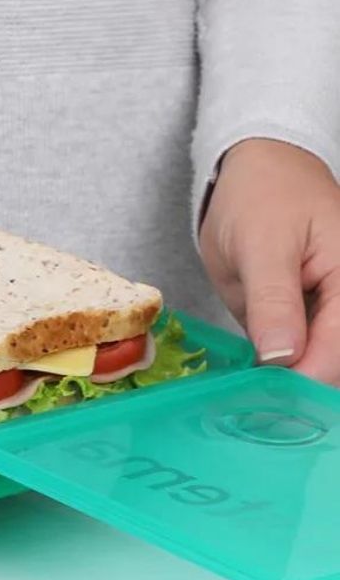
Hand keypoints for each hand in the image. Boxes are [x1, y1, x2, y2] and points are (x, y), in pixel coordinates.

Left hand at [200, 137, 339, 383]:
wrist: (256, 171)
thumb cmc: (262, 196)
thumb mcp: (262, 246)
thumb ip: (274, 302)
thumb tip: (283, 357)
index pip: (335, 350)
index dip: (301, 382)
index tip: (261, 403)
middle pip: (332, 364)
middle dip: (294, 389)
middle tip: (248, 409)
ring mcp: (332, 309)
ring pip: (318, 364)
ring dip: (287, 385)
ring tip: (252, 399)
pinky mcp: (313, 316)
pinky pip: (301, 353)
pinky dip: (279, 371)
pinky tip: (256, 381)